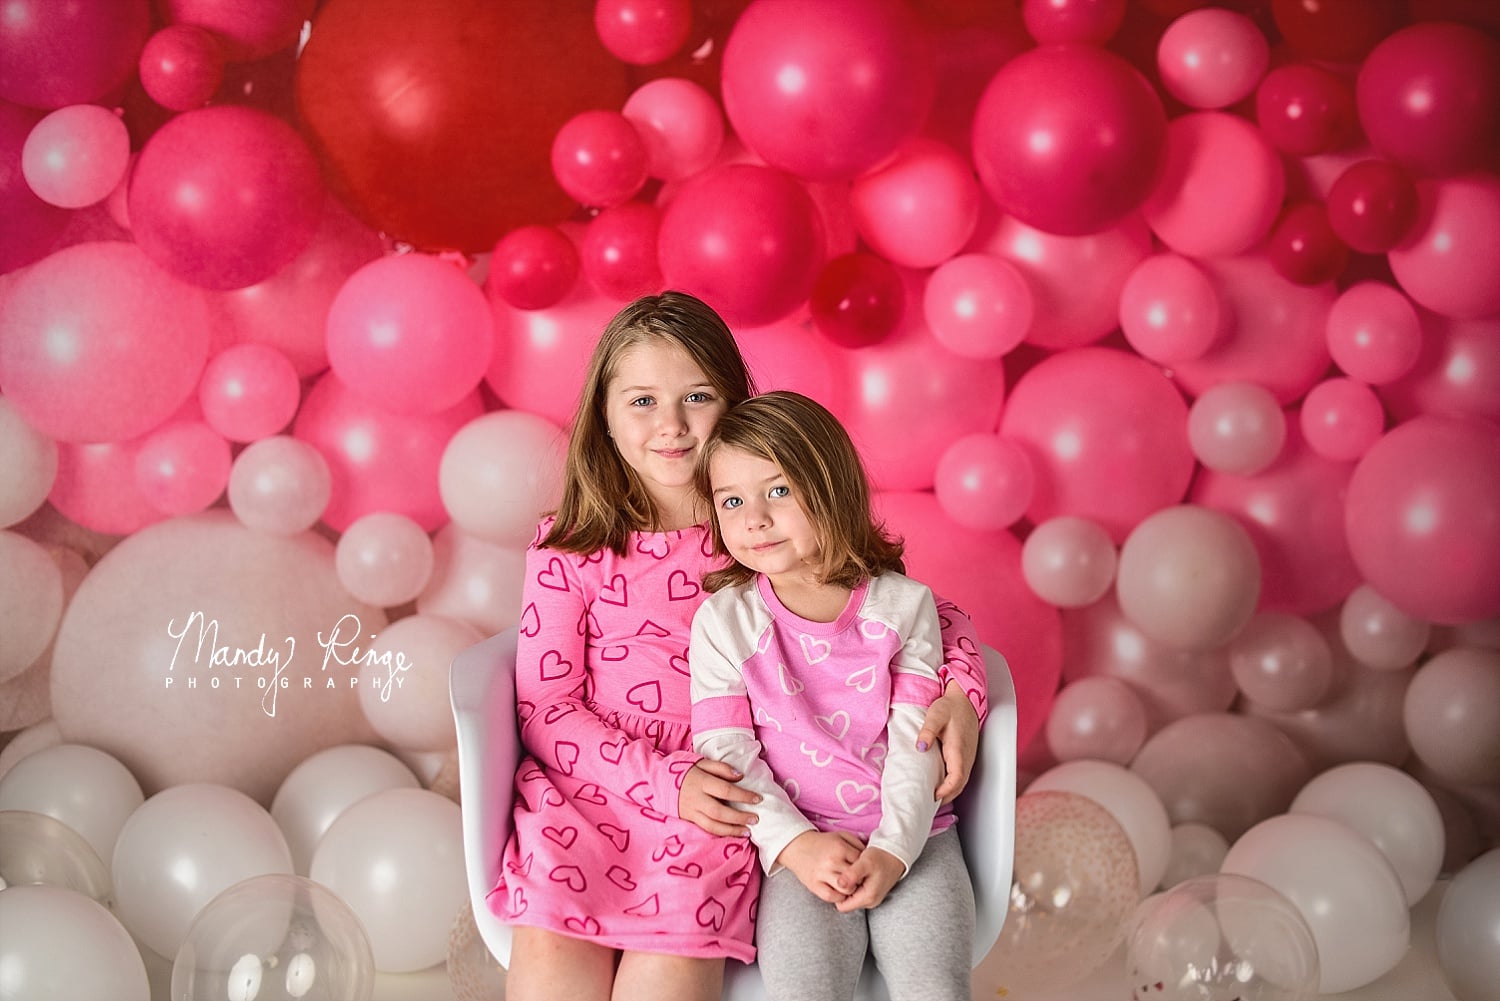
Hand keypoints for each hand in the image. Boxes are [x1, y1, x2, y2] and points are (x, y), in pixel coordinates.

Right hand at [678, 760, 760, 836]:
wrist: (657, 781)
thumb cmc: (684, 770)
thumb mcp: (700, 762)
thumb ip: (720, 768)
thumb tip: (740, 776)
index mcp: (700, 781)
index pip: (725, 790)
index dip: (743, 795)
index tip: (758, 798)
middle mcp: (695, 799)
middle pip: (720, 812)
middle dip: (739, 817)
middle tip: (756, 818)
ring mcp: (690, 811)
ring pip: (713, 825)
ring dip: (732, 830)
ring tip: (747, 832)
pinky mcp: (688, 820)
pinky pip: (706, 829)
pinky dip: (721, 834)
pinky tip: (732, 834)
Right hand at [776, 830, 863, 903]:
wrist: (797, 847)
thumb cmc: (823, 843)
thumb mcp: (840, 836)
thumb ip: (857, 843)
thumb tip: (870, 855)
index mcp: (840, 848)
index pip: (862, 863)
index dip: (864, 868)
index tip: (862, 869)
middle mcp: (832, 861)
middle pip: (856, 878)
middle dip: (859, 880)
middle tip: (856, 879)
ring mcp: (822, 874)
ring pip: (846, 889)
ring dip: (850, 890)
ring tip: (848, 885)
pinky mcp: (814, 885)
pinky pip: (832, 897)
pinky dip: (838, 897)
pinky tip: (838, 890)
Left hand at [835, 846, 903, 911]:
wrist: (895, 855)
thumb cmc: (880, 857)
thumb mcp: (865, 862)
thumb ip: (852, 874)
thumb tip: (839, 884)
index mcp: (868, 898)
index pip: (842, 906)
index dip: (837, 893)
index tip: (839, 879)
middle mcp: (870, 902)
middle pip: (846, 903)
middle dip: (842, 890)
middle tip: (845, 874)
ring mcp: (871, 899)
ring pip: (850, 898)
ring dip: (848, 887)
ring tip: (851, 873)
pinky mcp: (871, 894)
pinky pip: (856, 894)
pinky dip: (854, 885)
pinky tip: (856, 874)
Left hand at [917, 681, 979, 803]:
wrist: (965, 700)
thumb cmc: (950, 707)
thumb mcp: (936, 715)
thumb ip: (927, 731)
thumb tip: (920, 748)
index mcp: (958, 750)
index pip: (956, 779)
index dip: (946, 791)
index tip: (932, 797)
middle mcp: (966, 758)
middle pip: (959, 786)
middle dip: (945, 798)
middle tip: (927, 804)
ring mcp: (967, 758)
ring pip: (960, 782)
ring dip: (948, 793)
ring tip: (931, 799)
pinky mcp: (965, 757)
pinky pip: (959, 776)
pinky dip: (950, 785)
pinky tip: (939, 786)